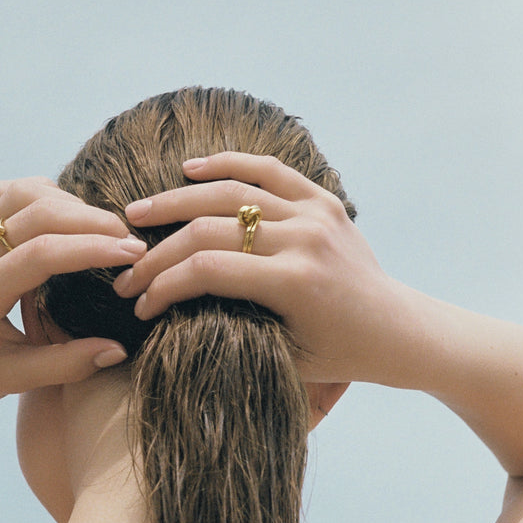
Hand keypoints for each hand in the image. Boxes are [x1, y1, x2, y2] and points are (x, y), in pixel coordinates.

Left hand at [0, 177, 144, 416]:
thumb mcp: (13, 380)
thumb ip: (66, 365)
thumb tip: (118, 349)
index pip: (42, 253)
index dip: (91, 248)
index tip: (133, 254)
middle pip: (37, 211)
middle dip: (91, 220)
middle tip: (131, 242)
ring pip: (24, 192)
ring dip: (69, 202)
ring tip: (104, 230)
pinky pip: (11, 193)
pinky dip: (45, 194)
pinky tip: (69, 217)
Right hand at [113, 152, 401, 384]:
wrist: (397, 331)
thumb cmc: (338, 356)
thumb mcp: (282, 356)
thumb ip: (229, 328)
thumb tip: (165, 308)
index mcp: (294, 283)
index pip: (206, 271)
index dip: (162, 286)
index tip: (138, 304)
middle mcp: (304, 239)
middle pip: (209, 231)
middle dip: (158, 254)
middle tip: (125, 270)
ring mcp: (315, 213)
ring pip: (230, 192)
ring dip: (176, 201)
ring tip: (137, 214)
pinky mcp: (323, 200)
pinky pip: (267, 171)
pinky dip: (227, 165)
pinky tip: (190, 169)